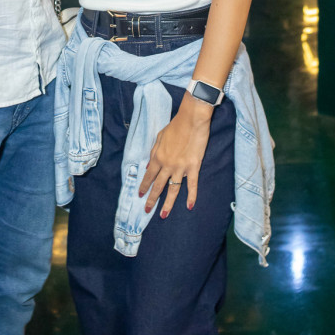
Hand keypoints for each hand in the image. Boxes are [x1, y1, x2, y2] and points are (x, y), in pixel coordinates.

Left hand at [138, 94, 212, 217]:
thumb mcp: (160, 137)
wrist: (192, 119)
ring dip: (168, 203)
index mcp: (158, 157)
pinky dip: (191, 196)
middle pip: (158, 186)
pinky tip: (189, 206)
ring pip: (173, 189)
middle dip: (152, 199)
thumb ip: (154, 152)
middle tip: (147, 210)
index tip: (140, 195)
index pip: (149, 175)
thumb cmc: (176, 126)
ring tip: (163, 215)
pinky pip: (192, 185)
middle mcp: (167, 165)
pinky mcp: (193, 167)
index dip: (144, 186)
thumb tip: (148, 166)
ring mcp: (180, 167)